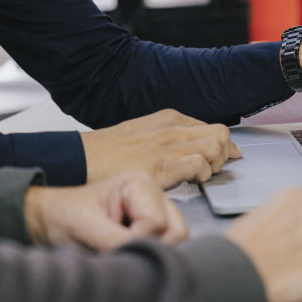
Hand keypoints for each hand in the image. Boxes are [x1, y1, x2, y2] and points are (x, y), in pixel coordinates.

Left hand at [24, 171, 187, 251]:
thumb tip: (141, 256)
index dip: (136, 241)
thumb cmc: (62, 215)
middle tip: (120, 251)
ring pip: (177, 240)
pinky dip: (150, 254)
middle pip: (177, 230)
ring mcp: (158, 209)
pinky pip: (168, 245)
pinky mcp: (156, 225)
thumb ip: (113, 239)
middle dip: (151, 247)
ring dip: (151, 251)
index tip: (110, 247)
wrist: (48, 218)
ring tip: (121, 249)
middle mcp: (155, 194)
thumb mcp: (83, 225)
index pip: (157, 222)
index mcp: (139, 183)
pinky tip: (127, 250)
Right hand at [80, 109, 241, 188]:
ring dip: (215, 164)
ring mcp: (167, 146)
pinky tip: (191, 182)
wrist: (78, 161)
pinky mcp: (161, 166)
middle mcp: (171, 129)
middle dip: (224, 154)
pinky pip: (199, 165)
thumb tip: (198, 150)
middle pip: (221, 134)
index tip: (223, 159)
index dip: (223, 146)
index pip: (213, 127)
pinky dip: (202, 175)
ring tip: (201, 176)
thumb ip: (172, 139)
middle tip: (211, 169)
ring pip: (215, 146)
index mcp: (169, 120)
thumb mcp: (143, 136)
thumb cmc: (107, 155)